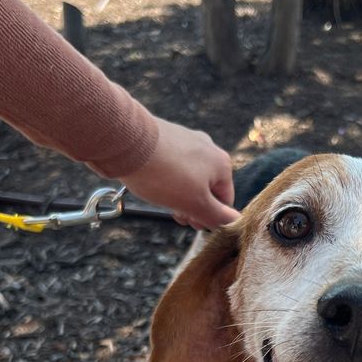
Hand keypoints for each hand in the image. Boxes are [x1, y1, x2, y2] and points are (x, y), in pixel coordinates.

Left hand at [120, 119, 238, 229]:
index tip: (190, 224)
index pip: (225, 201)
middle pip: (206, 188)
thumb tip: (236, 222)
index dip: (210, 217)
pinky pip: (172, 165)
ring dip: (178, 194)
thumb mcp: (196, 204)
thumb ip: (218, 216)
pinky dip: (166, 178)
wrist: (126, 141)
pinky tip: (153, 182)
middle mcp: (208, 148)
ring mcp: (187, 140)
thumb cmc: (164, 175)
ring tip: (162, 199)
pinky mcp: (166, 138)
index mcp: (222, 164)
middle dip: (192, 206)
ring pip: (188, 177)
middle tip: (176, 215)